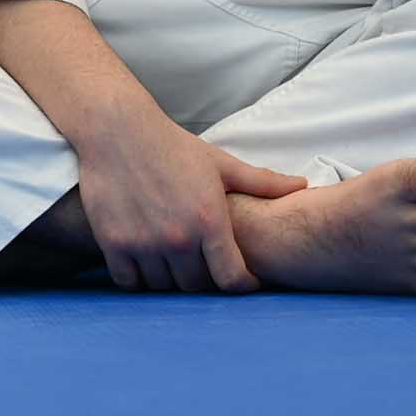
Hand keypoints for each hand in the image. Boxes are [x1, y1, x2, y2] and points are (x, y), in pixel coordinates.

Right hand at [69, 111, 304, 292]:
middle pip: (197, 286)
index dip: (242, 286)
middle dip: (204, 280)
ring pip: (163, 286)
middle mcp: (178, 237)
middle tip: (202, 266)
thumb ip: (262, 181)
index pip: (232, 280)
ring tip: (173, 264)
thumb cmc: (171, 145)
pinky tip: (144, 263)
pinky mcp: (113, 242)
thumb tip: (302, 185)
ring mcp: (143, 242)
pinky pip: (130, 281)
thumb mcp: (220, 163)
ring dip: (170, 279)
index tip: (241, 281)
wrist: (117, 129)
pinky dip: (138, 279)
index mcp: (209, 221)